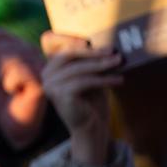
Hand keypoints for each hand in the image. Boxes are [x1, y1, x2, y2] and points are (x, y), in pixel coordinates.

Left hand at [0, 28, 47, 149]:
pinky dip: (10, 84)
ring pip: (8, 56)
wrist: (14, 127)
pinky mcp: (44, 77)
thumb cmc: (1, 102)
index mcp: (18, 47)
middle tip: (3, 83)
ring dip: (1, 76)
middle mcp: (32, 51)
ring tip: (10, 88)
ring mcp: (40, 63)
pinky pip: (17, 71)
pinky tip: (18, 93)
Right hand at [40, 31, 121, 165]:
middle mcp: (46, 75)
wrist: (91, 128)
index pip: (57, 46)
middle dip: (92, 52)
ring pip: (78, 69)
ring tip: (120, 64)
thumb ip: (91, 61)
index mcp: (50, 68)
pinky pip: (85, 81)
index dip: (70, 40)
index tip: (91, 38)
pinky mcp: (60, 95)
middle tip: (113, 51)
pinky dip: (104, 79)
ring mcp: (50, 86)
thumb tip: (107, 44)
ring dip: (102, 65)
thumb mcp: (92, 76)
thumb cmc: (93, 101)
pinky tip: (119, 80)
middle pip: (68, 55)